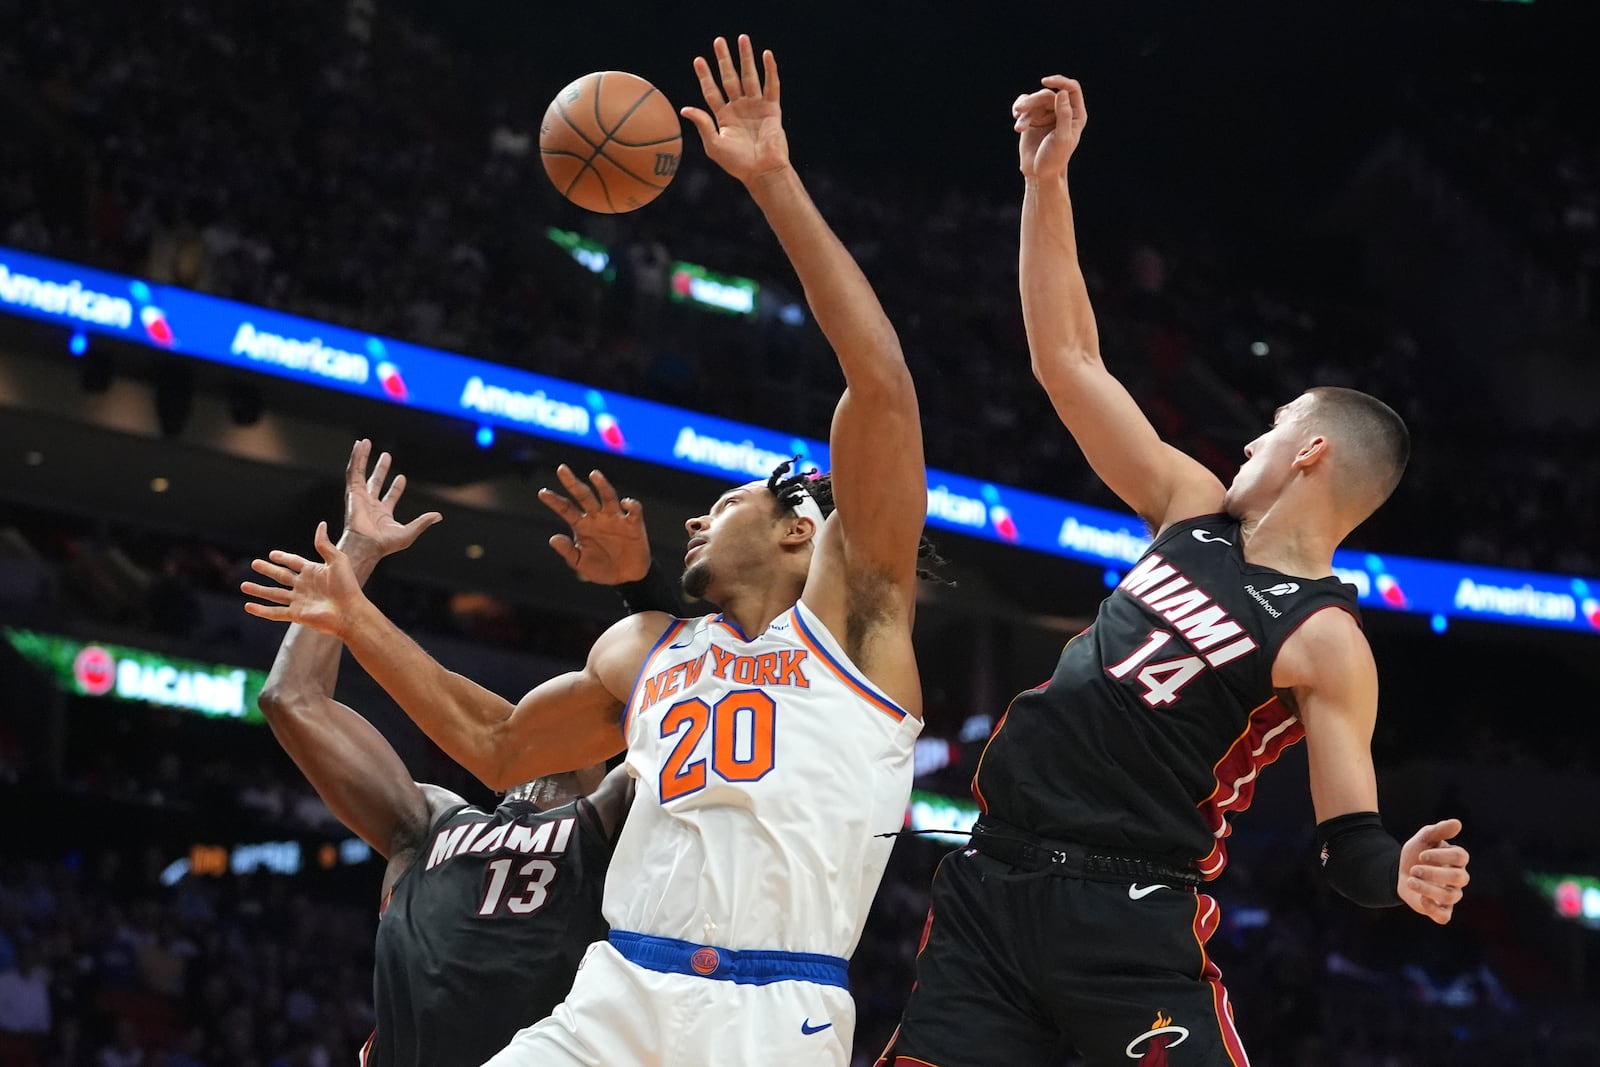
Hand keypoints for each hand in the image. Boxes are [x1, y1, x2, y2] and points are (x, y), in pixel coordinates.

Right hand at [242, 522, 365, 636]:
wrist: (350, 612)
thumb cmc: (347, 586)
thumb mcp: (337, 560)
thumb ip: (324, 544)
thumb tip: (321, 524)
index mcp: (313, 572)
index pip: (294, 562)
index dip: (283, 557)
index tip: (272, 554)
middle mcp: (304, 586)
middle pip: (281, 576)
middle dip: (267, 570)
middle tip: (254, 563)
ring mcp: (299, 601)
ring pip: (274, 594)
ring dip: (259, 590)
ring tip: (243, 585)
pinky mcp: (296, 614)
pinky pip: (275, 612)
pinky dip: (261, 610)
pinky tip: (249, 606)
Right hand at [341, 439, 441, 558]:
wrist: (367, 545)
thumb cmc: (385, 544)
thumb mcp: (409, 532)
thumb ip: (423, 522)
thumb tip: (439, 516)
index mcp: (382, 514)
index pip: (390, 497)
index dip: (396, 488)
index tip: (401, 477)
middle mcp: (370, 504)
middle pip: (376, 482)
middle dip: (381, 469)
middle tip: (386, 456)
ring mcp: (360, 497)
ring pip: (361, 473)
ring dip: (363, 458)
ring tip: (365, 443)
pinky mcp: (352, 492)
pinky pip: (353, 471)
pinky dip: (355, 458)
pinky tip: (358, 446)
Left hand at [538, 464, 651, 584]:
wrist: (626, 577)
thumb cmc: (601, 569)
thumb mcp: (581, 563)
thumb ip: (568, 551)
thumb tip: (553, 538)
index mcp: (582, 525)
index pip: (566, 509)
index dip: (554, 501)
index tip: (542, 493)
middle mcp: (597, 517)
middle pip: (584, 495)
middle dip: (572, 483)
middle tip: (561, 469)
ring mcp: (615, 518)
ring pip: (608, 496)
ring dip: (601, 485)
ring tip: (593, 475)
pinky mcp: (633, 523)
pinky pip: (633, 510)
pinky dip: (630, 504)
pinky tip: (624, 503)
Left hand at [681, 34, 788, 185]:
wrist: (761, 171)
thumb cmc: (737, 163)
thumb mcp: (714, 144)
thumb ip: (702, 124)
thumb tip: (685, 108)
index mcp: (724, 117)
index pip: (712, 91)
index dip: (705, 76)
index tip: (698, 60)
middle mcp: (739, 108)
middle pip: (730, 78)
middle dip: (724, 59)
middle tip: (719, 41)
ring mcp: (756, 107)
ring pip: (750, 77)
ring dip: (746, 58)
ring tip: (742, 38)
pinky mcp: (772, 110)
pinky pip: (771, 86)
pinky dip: (770, 71)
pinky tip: (766, 55)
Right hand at [1013, 75, 1086, 180]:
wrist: (1039, 174)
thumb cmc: (1054, 159)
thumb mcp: (1062, 138)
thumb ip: (1064, 115)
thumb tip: (1062, 92)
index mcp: (1076, 115)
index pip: (1071, 89)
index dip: (1060, 82)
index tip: (1045, 81)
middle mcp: (1062, 111)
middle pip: (1047, 95)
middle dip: (1032, 102)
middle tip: (1019, 111)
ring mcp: (1047, 114)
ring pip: (1033, 101)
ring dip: (1023, 111)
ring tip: (1018, 127)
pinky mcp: (1032, 119)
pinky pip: (1024, 106)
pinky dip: (1018, 111)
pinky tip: (1016, 122)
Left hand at [1397, 818, 1469, 924]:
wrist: (1400, 872)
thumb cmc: (1416, 854)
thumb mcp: (1424, 838)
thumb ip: (1438, 831)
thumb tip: (1457, 823)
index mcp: (1457, 859)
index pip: (1461, 857)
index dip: (1442, 856)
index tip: (1421, 855)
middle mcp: (1458, 878)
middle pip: (1459, 878)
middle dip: (1434, 873)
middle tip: (1414, 869)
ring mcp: (1451, 894)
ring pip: (1451, 896)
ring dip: (1429, 889)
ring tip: (1411, 881)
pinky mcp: (1440, 910)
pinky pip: (1444, 916)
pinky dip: (1434, 910)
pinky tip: (1421, 899)